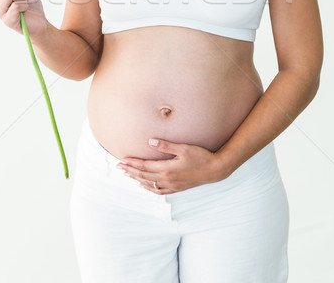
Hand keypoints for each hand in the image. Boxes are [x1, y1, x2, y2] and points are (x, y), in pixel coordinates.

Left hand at [116, 138, 230, 194]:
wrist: (214, 170)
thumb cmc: (200, 156)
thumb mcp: (183, 148)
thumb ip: (166, 145)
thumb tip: (149, 142)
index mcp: (167, 169)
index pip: (144, 166)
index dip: (132, 163)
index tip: (122, 160)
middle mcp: (167, 179)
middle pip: (144, 175)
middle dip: (130, 171)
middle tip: (119, 167)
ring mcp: (172, 185)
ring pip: (149, 184)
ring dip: (137, 179)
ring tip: (128, 175)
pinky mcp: (177, 188)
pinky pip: (159, 191)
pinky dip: (149, 188)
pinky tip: (145, 185)